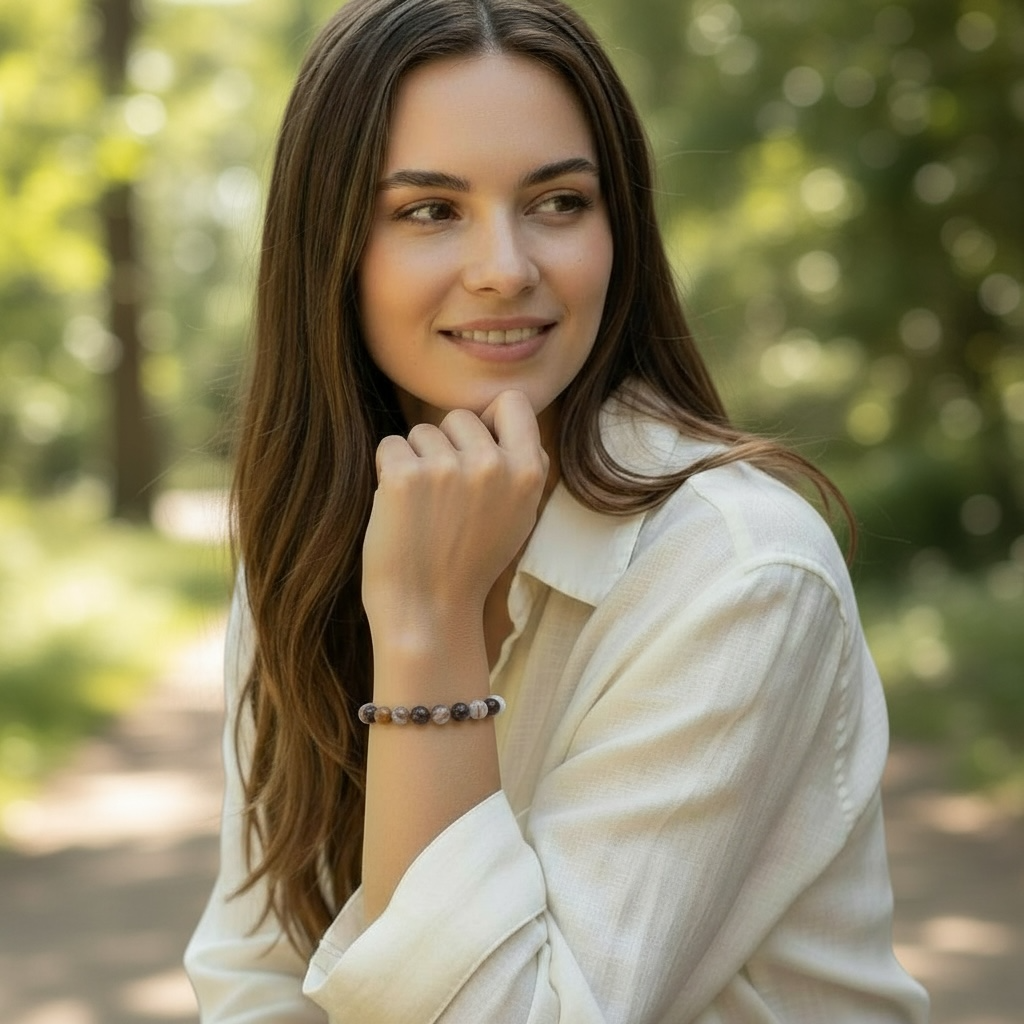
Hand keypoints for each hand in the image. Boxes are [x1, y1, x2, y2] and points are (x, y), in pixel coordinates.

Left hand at [361, 390, 549, 632]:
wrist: (429, 612)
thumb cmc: (471, 565)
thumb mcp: (520, 517)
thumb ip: (523, 467)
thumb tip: (509, 419)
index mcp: (528, 472)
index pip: (513, 402)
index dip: (491, 420)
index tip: (476, 450)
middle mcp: (492, 464)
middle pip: (459, 417)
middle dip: (446, 445)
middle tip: (444, 496)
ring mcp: (447, 468)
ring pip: (421, 432)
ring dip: (415, 460)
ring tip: (422, 508)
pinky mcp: (404, 476)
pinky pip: (390, 446)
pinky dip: (387, 472)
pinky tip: (399, 509)